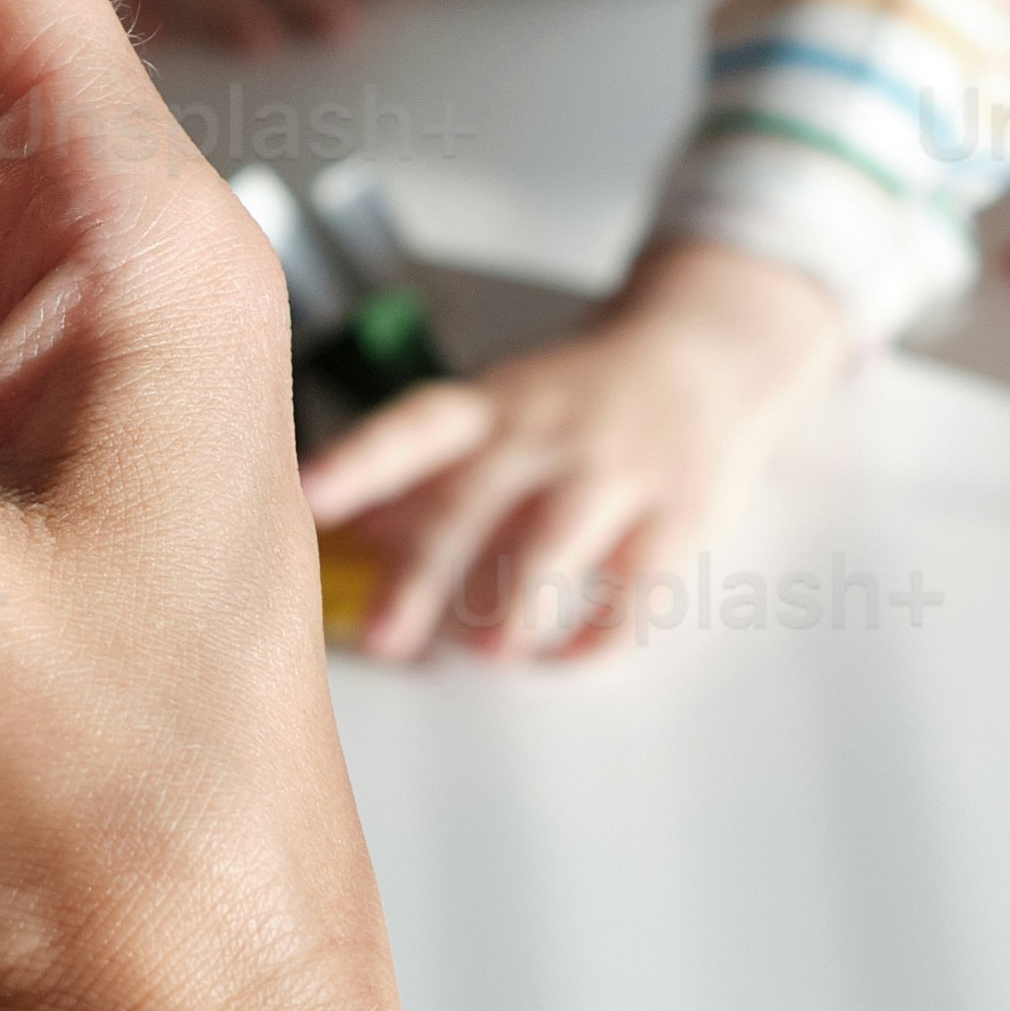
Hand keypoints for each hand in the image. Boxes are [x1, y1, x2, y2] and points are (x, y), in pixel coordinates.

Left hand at [302, 235, 857, 665]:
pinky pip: (635, 592)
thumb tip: (346, 539)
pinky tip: (563, 657)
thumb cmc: (575, 400)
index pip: (414, 425)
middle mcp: (548, 431)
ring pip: (553, 550)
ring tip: (486, 651)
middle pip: (472, 502)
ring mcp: (617, 470)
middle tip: (384, 638)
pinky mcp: (680, 513)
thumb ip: (425, 473)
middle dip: (423, 577)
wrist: (703, 353)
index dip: (359, 461)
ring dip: (511, 613)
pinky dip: (594, 639)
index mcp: (492, 405)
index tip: (306, 495)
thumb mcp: (499, 412)